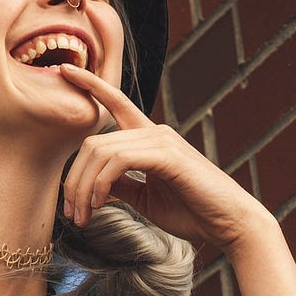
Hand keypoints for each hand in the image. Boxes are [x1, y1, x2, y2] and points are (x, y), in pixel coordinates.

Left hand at [57, 64, 271, 251]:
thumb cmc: (193, 213)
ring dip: (84, 187)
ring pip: (102, 151)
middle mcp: (155, 132)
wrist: (230, 225)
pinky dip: (101, 183)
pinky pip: (120, 160)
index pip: (116, 103)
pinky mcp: (168, 155)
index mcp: (150, 139)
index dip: (90, 84)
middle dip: (74, 180)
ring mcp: (162, 141)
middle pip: (94, 142)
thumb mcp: (146, 198)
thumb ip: (122, 184)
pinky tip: (100, 204)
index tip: (65, 70)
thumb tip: (96, 182)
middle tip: (71, 214)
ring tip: (82, 217)